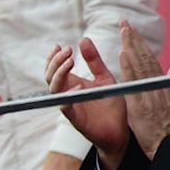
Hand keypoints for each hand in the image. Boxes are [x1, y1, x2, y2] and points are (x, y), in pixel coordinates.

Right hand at [46, 37, 127, 169]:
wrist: (120, 131)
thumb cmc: (111, 104)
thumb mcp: (104, 77)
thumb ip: (94, 60)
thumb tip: (83, 38)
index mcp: (71, 84)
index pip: (53, 69)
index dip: (53, 57)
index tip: (61, 46)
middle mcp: (66, 94)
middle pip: (49, 76)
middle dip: (55, 62)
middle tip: (67, 50)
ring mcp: (69, 106)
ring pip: (53, 89)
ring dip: (59, 74)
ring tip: (71, 62)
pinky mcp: (75, 119)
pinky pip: (65, 107)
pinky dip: (68, 96)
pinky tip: (78, 86)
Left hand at [119, 21, 169, 161]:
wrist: (167, 144)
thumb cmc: (167, 125)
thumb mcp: (169, 100)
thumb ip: (166, 82)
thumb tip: (169, 68)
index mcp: (160, 86)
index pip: (149, 60)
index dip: (139, 44)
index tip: (130, 30)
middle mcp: (155, 87)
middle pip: (144, 59)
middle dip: (134, 39)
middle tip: (124, 23)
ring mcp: (148, 94)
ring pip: (140, 66)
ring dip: (132, 47)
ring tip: (124, 32)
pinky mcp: (141, 105)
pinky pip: (133, 82)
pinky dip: (130, 67)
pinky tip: (123, 55)